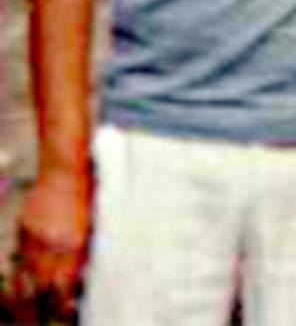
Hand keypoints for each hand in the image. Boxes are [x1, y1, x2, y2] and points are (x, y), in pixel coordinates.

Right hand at [15, 169, 90, 320]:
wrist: (65, 168)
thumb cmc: (88, 193)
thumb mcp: (94, 225)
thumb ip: (85, 253)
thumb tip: (80, 279)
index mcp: (74, 245)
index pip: (63, 288)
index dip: (62, 307)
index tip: (66, 315)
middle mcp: (51, 246)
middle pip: (39, 290)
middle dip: (37, 312)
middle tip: (40, 322)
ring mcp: (34, 240)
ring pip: (23, 281)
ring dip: (23, 301)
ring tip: (26, 316)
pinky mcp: (23, 231)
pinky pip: (18, 262)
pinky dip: (19, 277)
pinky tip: (20, 287)